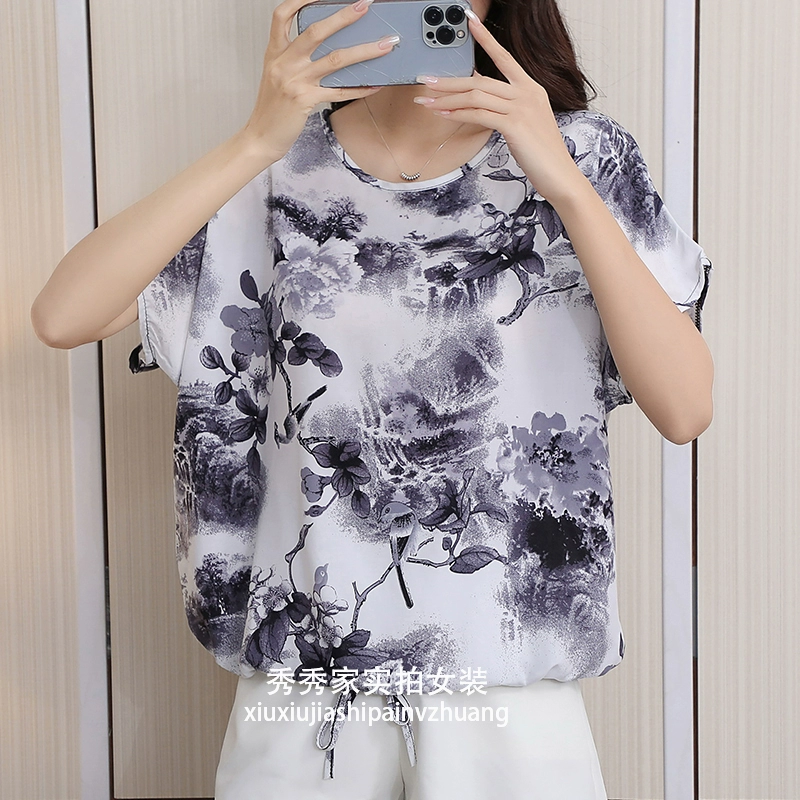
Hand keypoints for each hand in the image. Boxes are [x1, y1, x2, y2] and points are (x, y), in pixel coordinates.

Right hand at [243, 0, 393, 163]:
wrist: (261, 137)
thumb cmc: (271, 109)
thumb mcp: (276, 77)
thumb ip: (294, 60)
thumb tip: (327, 51)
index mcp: (275, 53)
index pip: (282, 15)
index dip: (300, 0)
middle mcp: (284, 63)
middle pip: (316, 31)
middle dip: (343, 16)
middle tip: (364, 6)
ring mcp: (295, 81)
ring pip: (335, 60)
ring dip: (364, 51)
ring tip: (384, 45)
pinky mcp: (306, 100)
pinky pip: (339, 91)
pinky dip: (359, 88)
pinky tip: (374, 85)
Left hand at [413, 10, 587, 204]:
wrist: (559, 173)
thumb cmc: (541, 152)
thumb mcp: (526, 123)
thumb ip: (508, 108)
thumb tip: (483, 102)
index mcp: (531, 88)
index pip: (505, 57)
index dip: (486, 39)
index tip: (470, 22)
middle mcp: (527, 92)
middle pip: (481, 80)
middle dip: (450, 80)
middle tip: (426, 80)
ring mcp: (521, 107)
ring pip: (476, 96)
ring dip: (448, 99)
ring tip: (428, 102)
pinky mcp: (514, 125)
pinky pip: (479, 114)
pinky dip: (459, 114)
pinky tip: (444, 114)